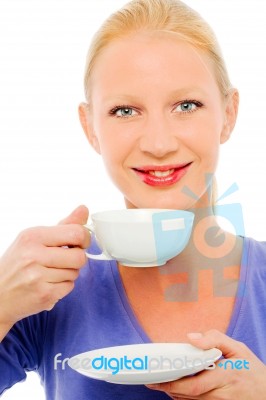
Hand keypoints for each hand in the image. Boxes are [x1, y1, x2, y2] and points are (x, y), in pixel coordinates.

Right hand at [0, 205, 89, 337]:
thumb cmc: (18, 263)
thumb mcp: (34, 238)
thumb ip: (63, 225)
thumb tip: (84, 209)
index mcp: (33, 236)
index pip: (75, 233)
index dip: (84, 238)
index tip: (80, 242)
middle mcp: (34, 255)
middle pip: (79, 256)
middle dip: (77, 258)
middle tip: (65, 259)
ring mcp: (38, 277)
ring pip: (75, 273)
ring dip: (69, 273)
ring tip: (52, 272)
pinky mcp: (43, 295)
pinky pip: (69, 287)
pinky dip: (63, 286)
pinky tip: (49, 283)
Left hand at [146, 329, 265, 398]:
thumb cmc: (251, 369)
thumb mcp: (238, 348)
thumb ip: (215, 338)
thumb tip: (191, 337)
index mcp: (225, 376)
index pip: (194, 383)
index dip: (172, 382)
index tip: (156, 376)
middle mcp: (221, 394)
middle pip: (189, 395)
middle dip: (167, 388)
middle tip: (151, 381)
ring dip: (173, 393)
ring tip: (159, 382)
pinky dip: (184, 397)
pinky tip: (175, 389)